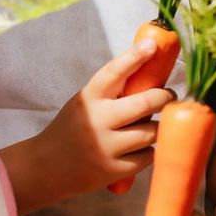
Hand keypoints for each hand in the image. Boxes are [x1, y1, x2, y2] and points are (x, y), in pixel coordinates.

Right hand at [38, 40, 174, 196]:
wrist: (46, 167)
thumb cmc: (74, 128)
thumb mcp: (85, 102)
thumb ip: (112, 92)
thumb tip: (151, 70)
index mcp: (89, 97)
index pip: (114, 71)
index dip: (135, 56)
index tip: (152, 45)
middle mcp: (98, 120)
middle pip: (146, 102)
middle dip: (165, 97)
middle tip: (169, 96)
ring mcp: (107, 146)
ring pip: (152, 131)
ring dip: (159, 126)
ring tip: (155, 124)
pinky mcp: (114, 169)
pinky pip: (149, 155)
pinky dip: (151, 149)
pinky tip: (143, 147)